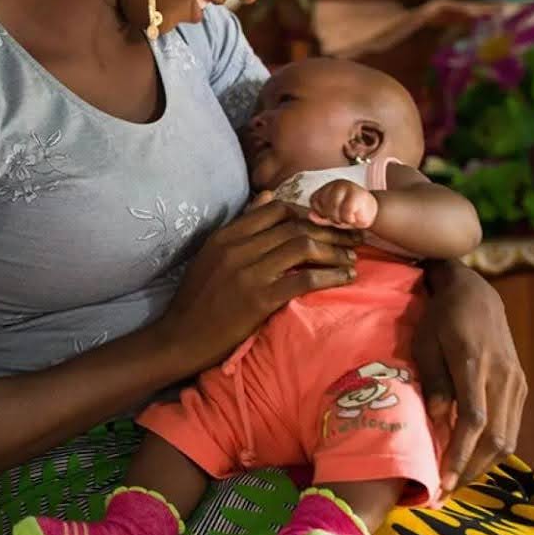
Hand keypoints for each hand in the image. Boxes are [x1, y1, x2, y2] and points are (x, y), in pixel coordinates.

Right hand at [155, 193, 360, 375]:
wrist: (181, 338)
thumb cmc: (198, 299)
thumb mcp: (212, 255)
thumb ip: (241, 227)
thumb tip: (268, 196)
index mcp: (225, 235)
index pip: (276, 209)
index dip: (308, 213)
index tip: (327, 224)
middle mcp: (237, 249)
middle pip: (295, 226)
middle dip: (330, 230)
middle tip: (352, 239)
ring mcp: (248, 273)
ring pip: (303, 247)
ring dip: (334, 250)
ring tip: (351, 258)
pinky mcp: (260, 300)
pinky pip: (304, 279)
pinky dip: (330, 275)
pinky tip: (345, 278)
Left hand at [307, 179, 377, 228]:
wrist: (373, 213)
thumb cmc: (351, 214)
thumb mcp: (333, 216)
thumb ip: (320, 216)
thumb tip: (310, 215)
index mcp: (327, 188)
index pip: (314, 201)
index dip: (321, 212)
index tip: (331, 215)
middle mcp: (335, 184)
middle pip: (323, 205)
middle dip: (331, 217)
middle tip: (342, 218)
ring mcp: (346, 187)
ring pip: (333, 208)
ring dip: (340, 219)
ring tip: (348, 218)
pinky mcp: (356, 193)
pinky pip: (346, 212)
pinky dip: (349, 219)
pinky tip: (354, 217)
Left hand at [413, 262, 526, 492]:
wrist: (476, 293)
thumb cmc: (440, 317)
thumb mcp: (425, 343)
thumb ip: (433, 382)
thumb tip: (438, 423)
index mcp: (474, 364)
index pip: (474, 422)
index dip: (460, 456)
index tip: (444, 482)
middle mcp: (502, 376)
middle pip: (495, 438)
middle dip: (471, 470)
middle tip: (445, 492)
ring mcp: (516, 381)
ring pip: (508, 438)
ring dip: (483, 464)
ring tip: (457, 481)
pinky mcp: (520, 384)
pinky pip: (511, 426)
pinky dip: (494, 448)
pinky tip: (473, 458)